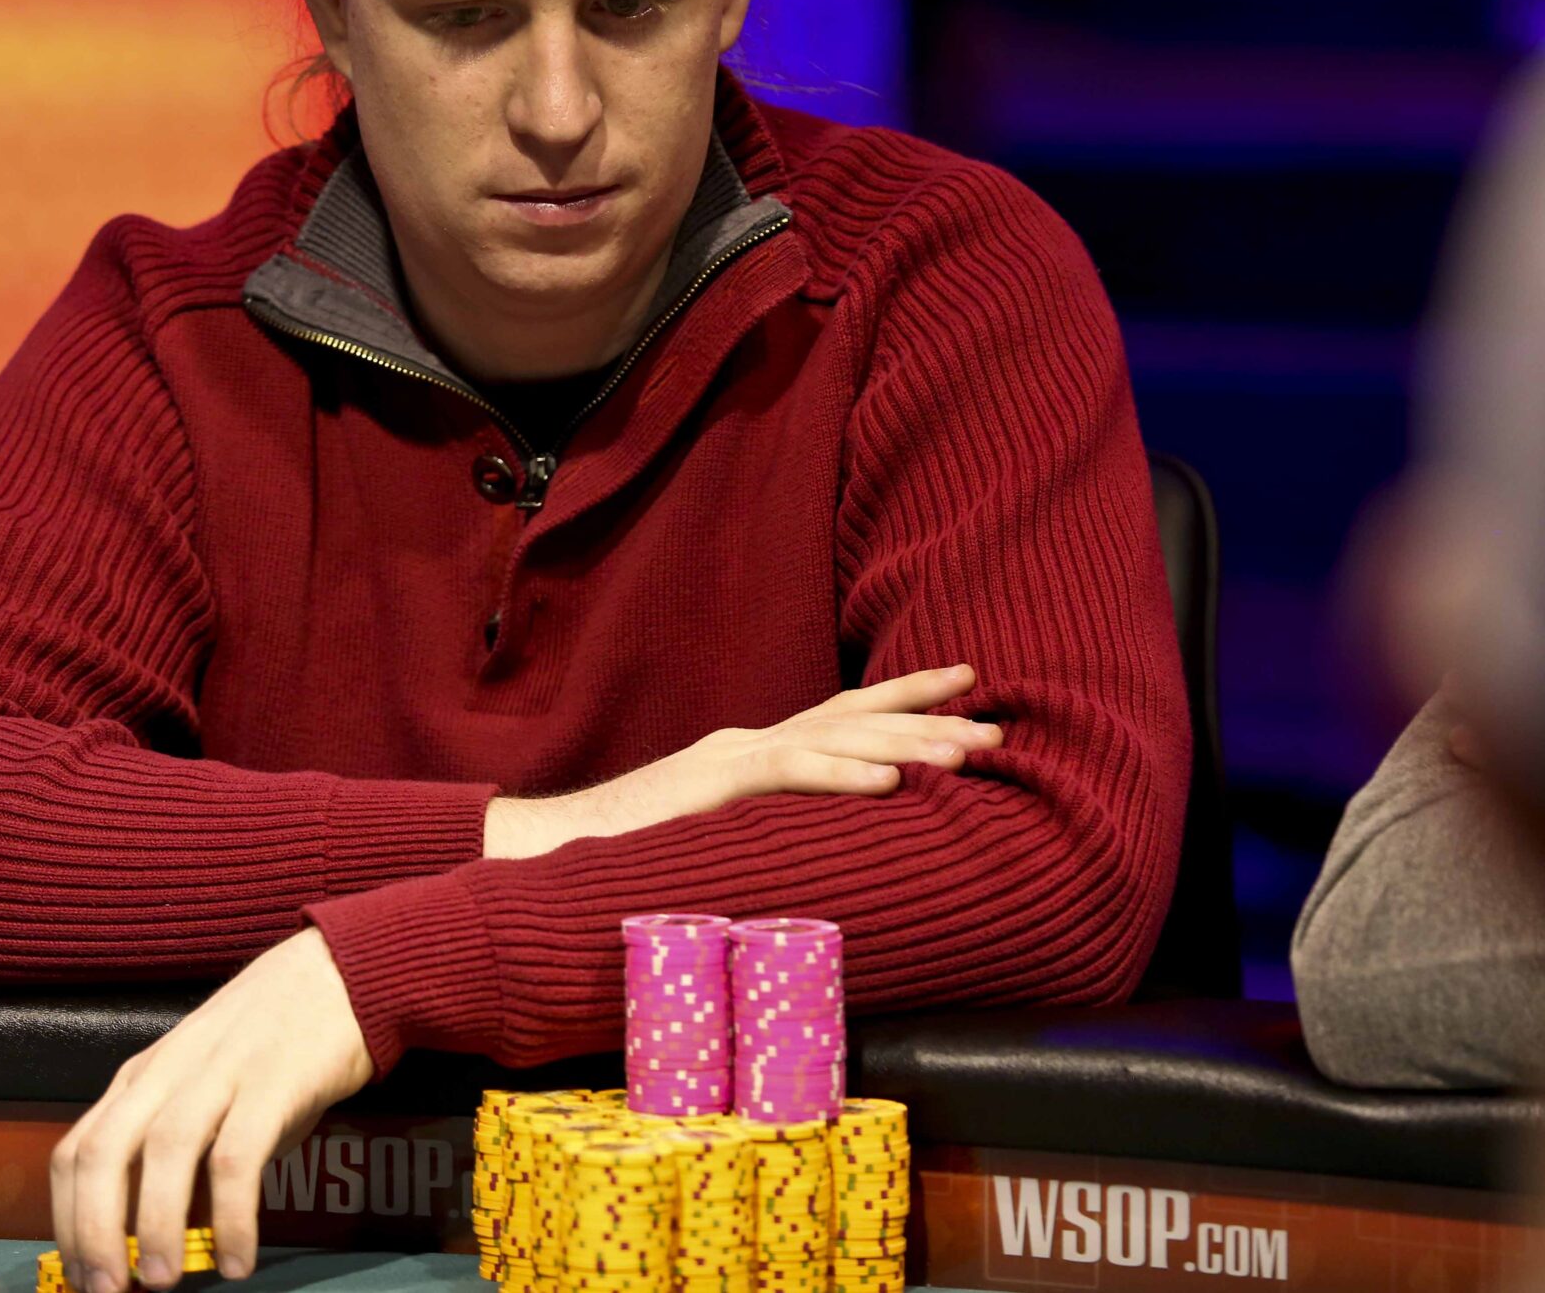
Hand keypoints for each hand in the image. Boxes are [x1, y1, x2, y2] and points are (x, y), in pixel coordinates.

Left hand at [51, 927, 372, 1291]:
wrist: (342, 972)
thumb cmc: (274, 1040)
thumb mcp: (208, 1086)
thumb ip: (182, 1148)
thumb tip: (159, 1232)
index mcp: (144, 1076)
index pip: (78, 1149)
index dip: (69, 1219)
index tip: (82, 1274)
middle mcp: (169, 1071)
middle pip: (105, 1151)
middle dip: (94, 1230)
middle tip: (107, 1290)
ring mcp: (220, 1070)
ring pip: (165, 1151)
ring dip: (155, 1224)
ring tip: (162, 1281)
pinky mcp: (274, 1079)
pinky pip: (239, 1156)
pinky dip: (231, 1215)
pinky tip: (237, 1258)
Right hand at [484, 665, 998, 859]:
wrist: (546, 853)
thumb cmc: (630, 856)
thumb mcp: (717, 839)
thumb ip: (765, 831)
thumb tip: (823, 855)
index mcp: (753, 754)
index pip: (842, 717)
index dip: (907, 701)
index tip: (968, 689)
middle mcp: (748, 744)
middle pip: (853, 718)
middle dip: (929, 718)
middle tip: (998, 726)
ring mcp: (728, 761)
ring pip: (834, 741)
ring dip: (906, 746)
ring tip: (967, 755)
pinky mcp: (709, 789)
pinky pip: (788, 777)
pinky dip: (842, 776)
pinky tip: (891, 786)